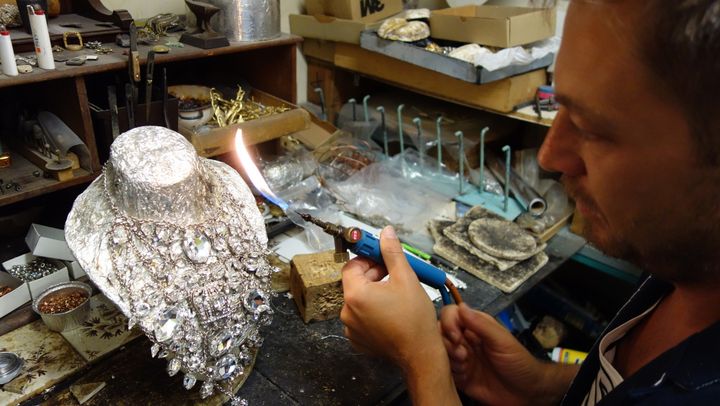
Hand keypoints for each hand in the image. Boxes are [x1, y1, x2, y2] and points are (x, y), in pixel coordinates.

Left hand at [341, 226, 460, 404]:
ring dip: (373, 293)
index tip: (383, 259)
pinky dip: (372, 311)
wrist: (420, 354)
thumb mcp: (406, 278)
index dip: (368, 259)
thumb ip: (392, 253)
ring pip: (359, 300)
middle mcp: (347, 312)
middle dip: (373, 275)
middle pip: (355, 283)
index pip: (352, 266)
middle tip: (394, 275)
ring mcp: (351, 328)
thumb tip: (385, 232)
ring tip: (395, 295)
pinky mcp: (358, 340)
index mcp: (355, 294)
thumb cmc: (414, 318)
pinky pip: (360, 318)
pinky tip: (390, 312)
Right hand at [441, 304, 577, 404]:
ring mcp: (461, 358)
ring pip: (440, 352)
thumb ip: (480, 324)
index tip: (456, 336)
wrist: (527, 393)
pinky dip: (451, 373)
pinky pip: (444, 371)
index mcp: (475, 326)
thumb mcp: (502, 340)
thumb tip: (461, 307)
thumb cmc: (520, 363)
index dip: (448, 324)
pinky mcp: (459, 376)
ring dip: (449, 359)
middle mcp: (465, 340)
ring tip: (465, 366)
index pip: (451, 315)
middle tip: (462, 354)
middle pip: (440, 333)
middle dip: (447, 344)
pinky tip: (465, 376)